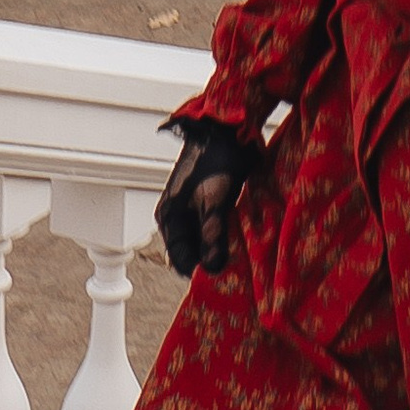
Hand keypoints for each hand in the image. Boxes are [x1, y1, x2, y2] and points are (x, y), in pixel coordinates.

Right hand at [156, 116, 257, 277]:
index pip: (181, 260)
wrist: (225, 128)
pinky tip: (240, 239)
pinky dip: (224, 235)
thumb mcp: (214, 201)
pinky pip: (212, 228)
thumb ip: (212, 235)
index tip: (224, 281)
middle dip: (211, 260)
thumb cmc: (216, 161)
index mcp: (169, 218)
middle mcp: (176, 216)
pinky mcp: (207, 202)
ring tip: (240, 257)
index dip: (201, 271)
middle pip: (192, 251)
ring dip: (219, 248)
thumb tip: (211, 268)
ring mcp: (191, 209)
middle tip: (235, 270)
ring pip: (204, 240)